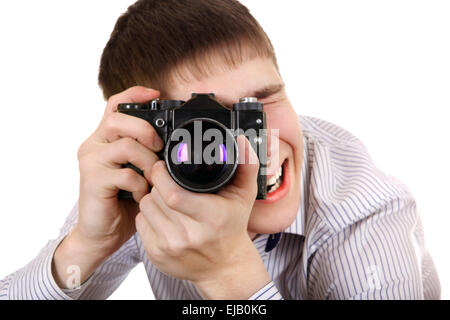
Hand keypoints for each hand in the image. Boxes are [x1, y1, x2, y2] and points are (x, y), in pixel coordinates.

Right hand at [74, 86, 163, 255]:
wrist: (100, 234)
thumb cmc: (122, 202)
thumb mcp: (137, 172)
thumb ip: (146, 154)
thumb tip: (174, 144)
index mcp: (105, 139)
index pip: (115, 106)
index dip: (135, 94)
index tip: (156, 94)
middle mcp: (94, 146)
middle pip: (118, 119)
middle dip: (146, 130)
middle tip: (159, 147)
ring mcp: (91, 162)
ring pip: (126, 146)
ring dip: (148, 162)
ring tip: (153, 178)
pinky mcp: (93, 181)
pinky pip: (126, 174)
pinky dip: (141, 185)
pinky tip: (142, 195)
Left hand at [136, 135, 270, 298]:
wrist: (224, 267)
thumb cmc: (232, 228)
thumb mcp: (244, 196)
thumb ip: (246, 166)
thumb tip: (242, 141)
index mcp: (210, 218)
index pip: (172, 194)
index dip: (161, 175)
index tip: (162, 166)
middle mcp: (189, 235)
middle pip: (155, 197)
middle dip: (157, 184)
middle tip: (166, 181)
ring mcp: (170, 247)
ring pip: (145, 208)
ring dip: (151, 198)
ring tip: (165, 197)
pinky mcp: (157, 255)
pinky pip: (140, 223)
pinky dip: (147, 214)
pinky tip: (161, 214)